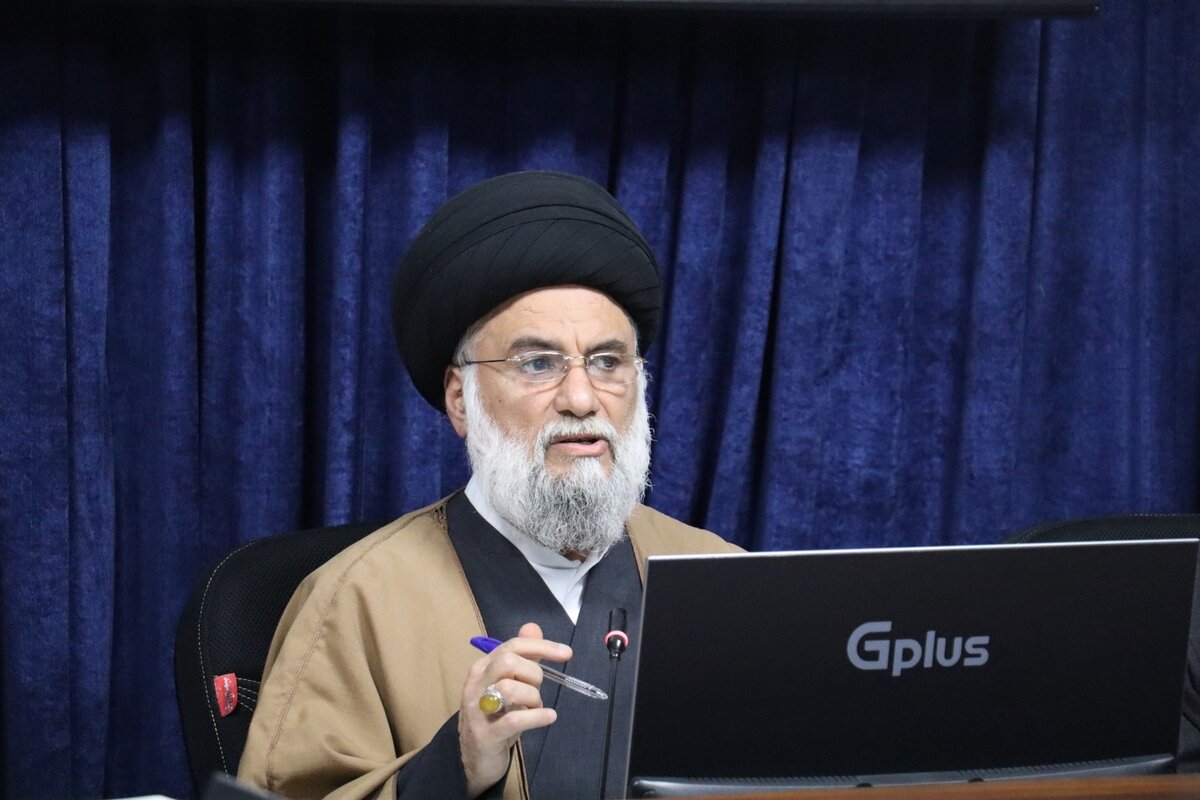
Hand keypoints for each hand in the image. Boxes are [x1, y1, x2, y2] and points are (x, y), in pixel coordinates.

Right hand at [458, 622, 570, 797]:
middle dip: (533, 673)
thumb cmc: (496, 717)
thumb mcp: (509, 684)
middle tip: (538, 689)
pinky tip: (548, 717)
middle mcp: (476, 684)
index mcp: (483, 668)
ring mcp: (477, 710)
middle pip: (509, 662)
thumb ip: (522, 657)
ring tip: (536, 707)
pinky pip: (515, 719)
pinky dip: (537, 717)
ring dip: (533, 697)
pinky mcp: (485, 734)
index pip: (512, 646)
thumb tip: (533, 627)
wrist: (476, 758)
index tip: (567, 653)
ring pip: (511, 688)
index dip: (542, 646)